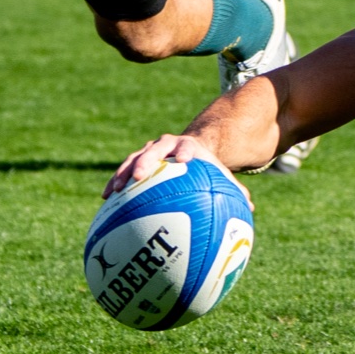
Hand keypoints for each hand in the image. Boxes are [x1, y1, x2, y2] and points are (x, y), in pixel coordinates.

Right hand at [104, 132, 244, 200]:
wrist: (187, 151)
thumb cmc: (205, 167)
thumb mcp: (219, 174)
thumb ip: (232, 188)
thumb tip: (250, 208)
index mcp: (189, 147)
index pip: (187, 146)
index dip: (184, 151)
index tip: (184, 159)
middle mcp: (166, 145)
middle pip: (154, 150)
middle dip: (146, 161)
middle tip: (140, 174)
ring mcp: (149, 152)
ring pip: (133, 159)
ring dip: (123, 172)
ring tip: (114, 190)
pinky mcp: (137, 162)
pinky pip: (123, 171)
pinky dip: (114, 182)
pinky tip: (104, 198)